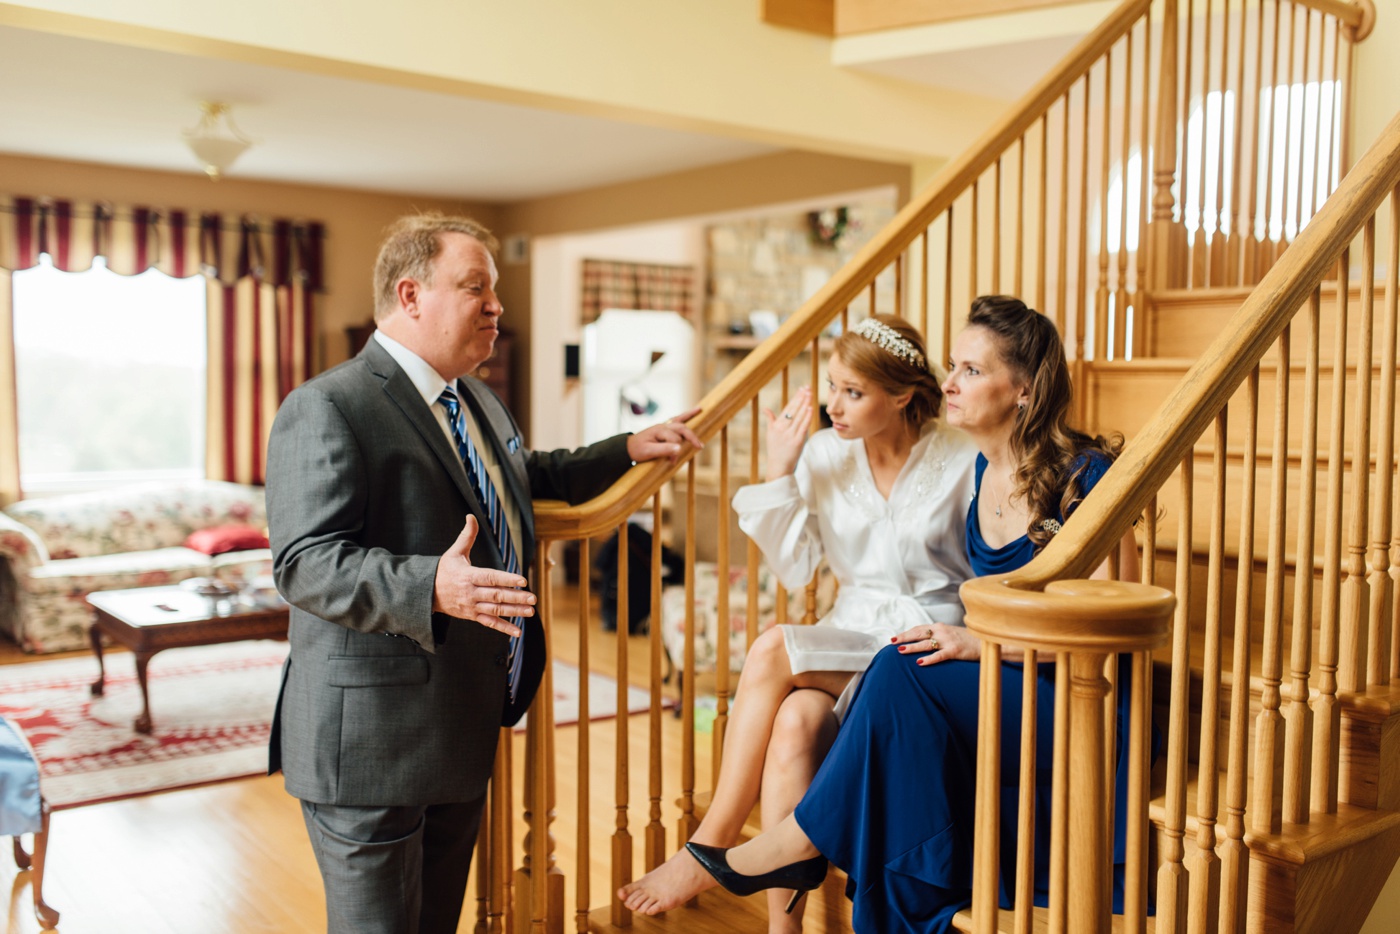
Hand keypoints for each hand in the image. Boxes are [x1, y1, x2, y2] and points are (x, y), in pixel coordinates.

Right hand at [432, 516, 534, 636]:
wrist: (426, 593)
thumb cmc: (444, 570)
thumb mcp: (454, 552)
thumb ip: (466, 536)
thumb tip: (471, 516)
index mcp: (468, 576)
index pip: (491, 577)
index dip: (507, 579)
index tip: (522, 580)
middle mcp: (471, 593)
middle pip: (496, 595)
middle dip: (515, 597)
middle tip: (532, 597)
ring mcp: (471, 606)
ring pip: (496, 610)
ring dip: (514, 612)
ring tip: (530, 611)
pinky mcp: (472, 616)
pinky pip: (489, 623)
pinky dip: (504, 628)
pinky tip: (518, 632)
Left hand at [627, 406, 703, 462]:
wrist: (628, 448)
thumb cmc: (637, 450)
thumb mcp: (649, 452)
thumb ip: (664, 450)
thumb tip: (680, 448)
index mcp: (659, 431)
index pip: (674, 439)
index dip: (676, 451)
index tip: (672, 462)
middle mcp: (663, 426)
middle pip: (681, 429)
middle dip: (691, 437)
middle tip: (699, 447)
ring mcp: (664, 426)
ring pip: (681, 422)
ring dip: (691, 421)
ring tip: (701, 420)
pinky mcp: (665, 428)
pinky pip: (678, 419)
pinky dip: (687, 414)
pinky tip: (697, 410)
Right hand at [763, 387, 812, 479]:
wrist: (778, 467)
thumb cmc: (775, 449)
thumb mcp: (770, 433)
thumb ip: (770, 420)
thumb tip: (765, 409)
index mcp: (776, 425)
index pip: (787, 408)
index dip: (795, 398)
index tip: (801, 389)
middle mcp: (782, 429)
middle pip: (793, 410)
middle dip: (801, 398)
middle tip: (808, 387)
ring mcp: (790, 435)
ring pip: (799, 416)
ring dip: (805, 404)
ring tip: (810, 394)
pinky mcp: (797, 442)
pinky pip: (803, 427)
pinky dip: (807, 417)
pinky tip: (810, 408)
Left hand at [891, 622, 979, 663]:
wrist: (985, 642)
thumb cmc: (967, 640)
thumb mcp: (950, 633)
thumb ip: (937, 635)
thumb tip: (922, 640)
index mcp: (940, 627)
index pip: (918, 628)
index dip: (906, 633)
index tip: (895, 637)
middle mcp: (942, 631)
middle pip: (918, 634)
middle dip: (904, 638)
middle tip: (891, 642)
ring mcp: (948, 641)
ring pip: (925, 644)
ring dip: (912, 647)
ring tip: (900, 650)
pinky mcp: (954, 651)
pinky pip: (938, 655)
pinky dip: (929, 659)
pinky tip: (919, 662)